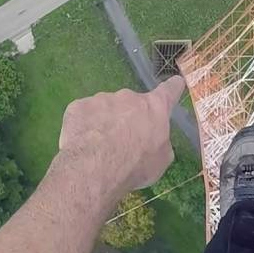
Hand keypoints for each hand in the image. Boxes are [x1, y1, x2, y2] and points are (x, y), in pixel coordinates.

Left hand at [58, 76, 185, 194]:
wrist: (94, 169)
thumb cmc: (136, 165)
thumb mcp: (161, 159)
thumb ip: (160, 141)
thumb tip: (154, 138)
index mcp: (155, 107)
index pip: (170, 90)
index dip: (173, 88)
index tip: (175, 83)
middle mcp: (129, 96)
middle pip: (132, 104)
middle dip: (129, 118)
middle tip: (123, 142)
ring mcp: (102, 98)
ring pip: (106, 109)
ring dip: (106, 122)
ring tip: (100, 148)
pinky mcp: (78, 106)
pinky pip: (84, 114)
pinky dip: (85, 126)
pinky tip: (83, 143)